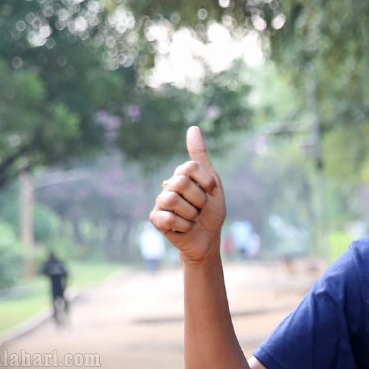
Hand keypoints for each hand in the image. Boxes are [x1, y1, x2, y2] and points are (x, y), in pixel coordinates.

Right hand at [149, 125, 226, 262]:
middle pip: (181, 183)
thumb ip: (200, 157)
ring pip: (172, 200)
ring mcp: (160, 202)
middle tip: (200, 209)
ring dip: (191, 214)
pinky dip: (182, 226)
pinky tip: (184, 228)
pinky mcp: (156, 219)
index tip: (212, 193)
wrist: (207, 240)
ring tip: (192, 219)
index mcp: (181, 175)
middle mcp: (168, 186)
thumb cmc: (211, 213)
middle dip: (198, 200)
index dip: (205, 182)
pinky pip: (167, 218)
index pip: (189, 167)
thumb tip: (193, 128)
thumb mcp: (212, 183)